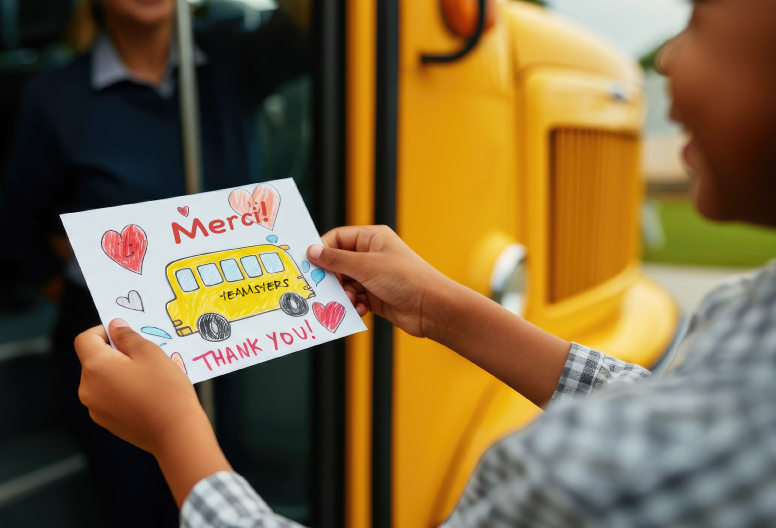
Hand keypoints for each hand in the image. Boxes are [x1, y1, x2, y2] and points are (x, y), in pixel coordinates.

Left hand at [75, 320, 208, 456]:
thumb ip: (128, 336)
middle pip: (93, 360)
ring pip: (101, 379)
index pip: (85, 339)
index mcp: (96, 367)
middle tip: (144, 355)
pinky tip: (144, 394)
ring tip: (147, 377)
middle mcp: (87, 388)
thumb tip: (114, 326)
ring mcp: (94, 408)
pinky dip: (121, 390)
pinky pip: (108, 397)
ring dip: (118, 372)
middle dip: (114, 353)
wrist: (175, 432)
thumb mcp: (151, 353)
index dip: (102, 331)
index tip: (125, 333)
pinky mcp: (105, 422)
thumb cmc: (165, 389)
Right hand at [307, 225, 451, 338]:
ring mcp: (373, 276)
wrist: (431, 308)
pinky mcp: (375, 296)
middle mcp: (371, 255)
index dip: (321, 251)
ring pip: (344, 283)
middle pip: (338, 264)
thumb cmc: (405, 279)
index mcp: (371, 238)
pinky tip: (360, 309)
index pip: (336, 239)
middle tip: (326, 289)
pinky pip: (353, 298)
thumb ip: (336, 260)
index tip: (309, 266)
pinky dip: (353, 304)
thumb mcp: (366, 266)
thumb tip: (311, 251)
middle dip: (332, 278)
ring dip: (343, 294)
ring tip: (350, 300)